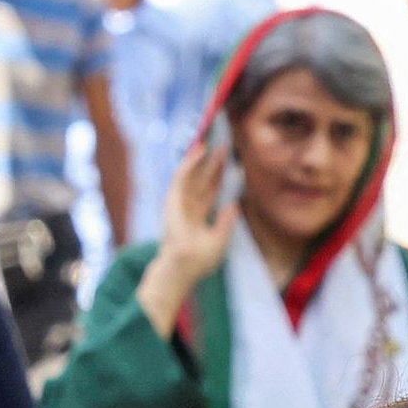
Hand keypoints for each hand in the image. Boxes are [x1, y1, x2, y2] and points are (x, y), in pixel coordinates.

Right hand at [155, 142, 238, 288]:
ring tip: (212, 141)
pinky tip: (199, 149)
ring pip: (193, 173)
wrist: (184, 266)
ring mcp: (180, 201)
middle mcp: (189, 205)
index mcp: (199, 215)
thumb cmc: (200, 260)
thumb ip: (226, 222)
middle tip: (224, 146)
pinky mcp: (173, 198)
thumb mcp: (220, 240)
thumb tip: (235, 205)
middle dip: (213, 163)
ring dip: (201, 157)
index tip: (231, 162)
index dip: (220, 176)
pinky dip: (190, 162)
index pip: (211, 190)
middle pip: (203, 178)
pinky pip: (182, 175)